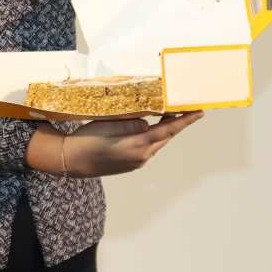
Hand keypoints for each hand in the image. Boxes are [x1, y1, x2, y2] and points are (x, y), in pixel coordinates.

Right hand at [65, 111, 202, 177]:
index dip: (185, 120)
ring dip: (161, 130)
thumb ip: (133, 123)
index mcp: (138, 145)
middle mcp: (142, 156)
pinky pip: (146, 148)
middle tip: (182, 107)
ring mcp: (137, 162)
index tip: (200, 111)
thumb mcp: (109, 124)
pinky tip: (145, 129)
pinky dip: (150, 137)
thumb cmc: (87, 140)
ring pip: (155, 142)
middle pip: (164, 137)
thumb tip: (148, 123)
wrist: (71, 161)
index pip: (168, 130)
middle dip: (174, 123)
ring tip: (164, 115)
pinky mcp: (131, 164)